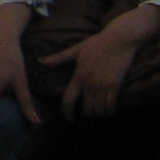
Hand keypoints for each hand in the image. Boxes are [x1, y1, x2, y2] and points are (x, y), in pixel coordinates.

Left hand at [40, 4, 159, 119]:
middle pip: (86, 108)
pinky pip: (111, 105)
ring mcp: (102, 85)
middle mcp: (89, 83)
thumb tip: (40, 61)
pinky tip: (110, 110)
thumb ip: (59, 58)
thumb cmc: (98, 43)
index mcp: (78, 75)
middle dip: (87, 114)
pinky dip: (110, 111)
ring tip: (101, 112)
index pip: (68, 99)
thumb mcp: (76, 49)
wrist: (119, 38)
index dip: (67, 113)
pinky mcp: (115, 85)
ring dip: (99, 113)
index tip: (69, 120)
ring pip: (98, 109)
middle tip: (90, 113)